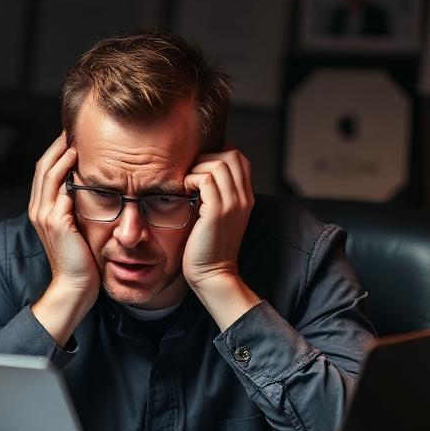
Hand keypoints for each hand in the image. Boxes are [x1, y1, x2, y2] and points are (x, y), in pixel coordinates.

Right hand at [28, 132, 99, 344]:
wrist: (75, 287)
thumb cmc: (81, 261)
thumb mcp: (77, 229)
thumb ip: (77, 208)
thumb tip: (90, 189)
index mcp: (41, 210)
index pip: (45, 171)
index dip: (57, 151)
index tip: (73, 136)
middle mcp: (39, 209)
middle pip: (43, 166)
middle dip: (58, 144)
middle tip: (74, 128)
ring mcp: (46, 215)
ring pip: (50, 173)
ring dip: (63, 153)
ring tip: (77, 138)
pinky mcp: (57, 222)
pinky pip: (62, 190)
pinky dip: (70, 172)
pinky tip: (84, 163)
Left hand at [182, 148, 260, 330]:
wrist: (213, 276)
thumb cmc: (207, 249)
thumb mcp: (217, 219)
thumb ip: (215, 197)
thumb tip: (197, 177)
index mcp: (245, 198)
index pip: (239, 158)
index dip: (217, 156)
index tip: (199, 171)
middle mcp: (243, 197)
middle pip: (231, 154)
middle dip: (207, 158)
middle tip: (192, 176)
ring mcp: (233, 203)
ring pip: (218, 162)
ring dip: (197, 168)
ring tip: (187, 185)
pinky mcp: (217, 211)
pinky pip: (205, 178)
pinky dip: (191, 179)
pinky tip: (184, 193)